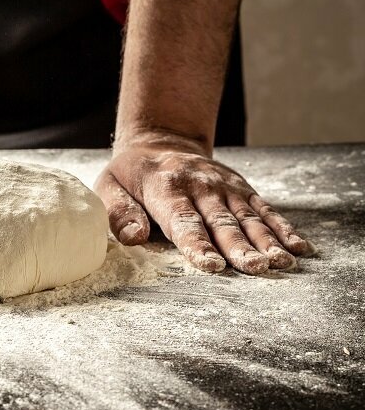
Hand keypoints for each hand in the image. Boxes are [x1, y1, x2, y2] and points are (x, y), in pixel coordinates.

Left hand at [94, 135, 309, 273]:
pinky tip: (298, 248)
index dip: (198, 244)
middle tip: (255, 268)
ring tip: (281, 263)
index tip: (212, 265)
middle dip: (239, 246)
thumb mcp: (110, 186)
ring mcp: (225, 186)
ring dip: (266, 241)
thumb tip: (134, 238)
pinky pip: (264, 209)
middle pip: (222, 222)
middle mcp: (201, 186)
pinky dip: (282, 228)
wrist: (161, 141)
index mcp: (166, 188)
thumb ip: (118, 212)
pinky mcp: (241, 189)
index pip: (184, 221)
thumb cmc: (132, 173)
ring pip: (248, 217)